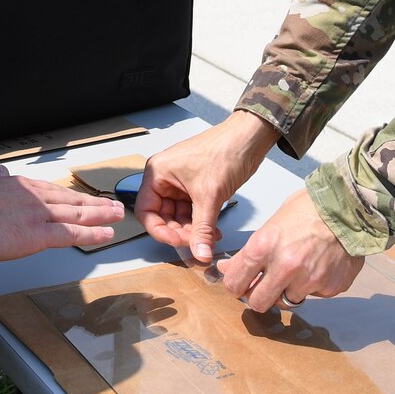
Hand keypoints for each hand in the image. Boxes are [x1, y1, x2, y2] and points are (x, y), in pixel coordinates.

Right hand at [0, 165, 124, 260]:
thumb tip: (1, 173)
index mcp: (20, 186)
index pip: (52, 190)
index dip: (70, 196)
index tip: (82, 198)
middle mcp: (34, 196)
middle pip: (71, 199)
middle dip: (94, 202)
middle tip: (112, 204)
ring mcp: (38, 214)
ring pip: (77, 214)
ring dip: (101, 214)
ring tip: (117, 216)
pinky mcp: (38, 234)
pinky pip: (72, 234)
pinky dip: (92, 233)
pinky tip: (106, 234)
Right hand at [136, 110, 279, 264]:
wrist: (248, 140)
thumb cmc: (225, 150)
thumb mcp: (209, 196)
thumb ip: (203, 229)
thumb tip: (199, 253)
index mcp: (158, 172)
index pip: (146, 211)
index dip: (160, 231)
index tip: (178, 242)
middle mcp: (166, 178)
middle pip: (163, 216)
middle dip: (180, 232)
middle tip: (196, 244)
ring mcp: (181, 183)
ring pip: (179, 217)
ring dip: (193, 231)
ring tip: (208, 240)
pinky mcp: (196, 187)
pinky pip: (192, 212)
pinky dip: (202, 224)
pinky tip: (213, 232)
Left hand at [216, 187, 363, 311]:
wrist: (349, 208)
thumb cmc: (309, 210)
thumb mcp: (272, 224)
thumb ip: (250, 250)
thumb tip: (227, 268)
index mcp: (264, 246)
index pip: (235, 282)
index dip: (234, 286)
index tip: (238, 285)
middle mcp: (285, 267)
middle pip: (258, 303)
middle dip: (257, 297)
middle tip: (262, 287)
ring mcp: (309, 280)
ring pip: (286, 301)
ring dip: (287, 290)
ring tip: (296, 269)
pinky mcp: (330, 288)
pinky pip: (312, 295)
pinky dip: (312, 286)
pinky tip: (317, 266)